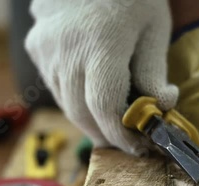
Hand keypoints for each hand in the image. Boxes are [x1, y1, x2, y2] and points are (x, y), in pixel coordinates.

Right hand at [25, 0, 177, 154]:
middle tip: (126, 142)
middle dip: (105, 134)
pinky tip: (92, 94)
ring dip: (90, 120)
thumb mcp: (153, 26)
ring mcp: (46, 49)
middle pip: (81, 113)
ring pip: (66, 104)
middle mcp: (66, 49)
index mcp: (101, 43)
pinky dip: (75, 100)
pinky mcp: (36, 48)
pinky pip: (56, 87)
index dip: (120, 134)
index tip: (137, 147)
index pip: (105, 107)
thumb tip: (162, 106)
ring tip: (112, 121)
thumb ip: (153, 70)